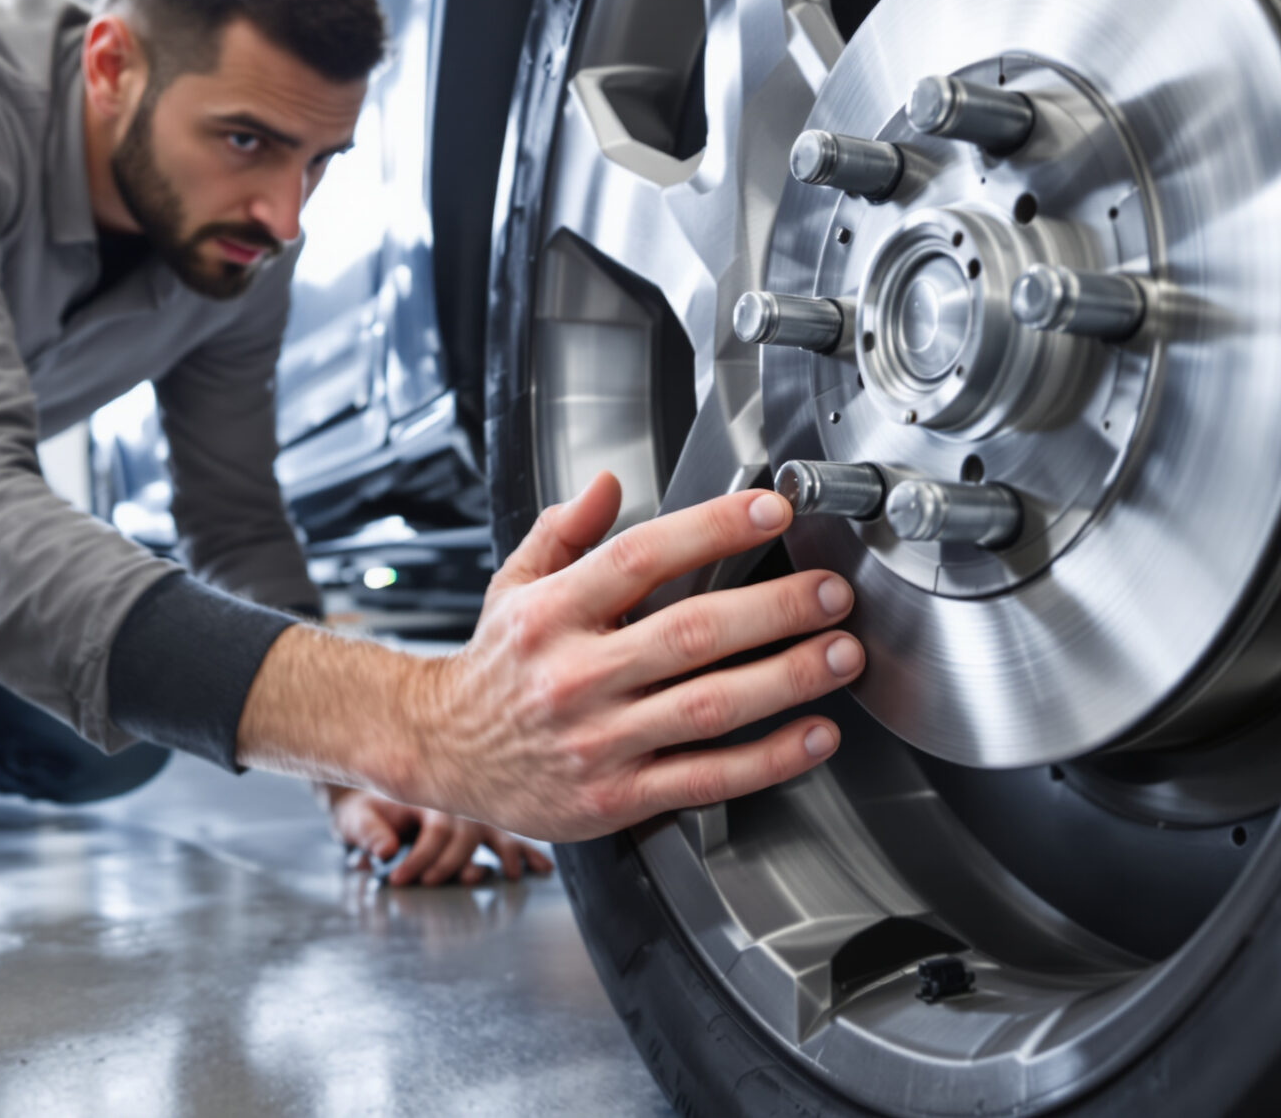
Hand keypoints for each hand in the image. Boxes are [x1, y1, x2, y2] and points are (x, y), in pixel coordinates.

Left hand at [324, 784, 553, 884]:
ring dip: (507, 854)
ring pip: (496, 831)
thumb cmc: (366, 811)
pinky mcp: (481, 829)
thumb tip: (387, 851)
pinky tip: (541, 869)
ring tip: (510, 876)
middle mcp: (456, 802)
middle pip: (468, 832)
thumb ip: (369, 833)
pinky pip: (508, 838)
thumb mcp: (356, 818)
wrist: (371, 799)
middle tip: (429, 883)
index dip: (419, 858)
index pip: (435, 829)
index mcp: (427, 795)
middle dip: (452, 862)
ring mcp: (472, 814)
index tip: (398, 880)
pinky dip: (526, 853)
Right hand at [399, 472, 865, 842]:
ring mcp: (598, 741)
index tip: (770, 508)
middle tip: (832, 591)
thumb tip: (607, 483)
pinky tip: (814, 734)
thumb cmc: (491, 669)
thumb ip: (562, 532)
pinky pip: (705, 778)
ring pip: (708, 706)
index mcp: (552, 613)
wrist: (439, 752)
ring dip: (787, 678)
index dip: (712, 528)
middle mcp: (576, 675)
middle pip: (690, 633)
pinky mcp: (616, 797)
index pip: (641, 557)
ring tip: (842, 654)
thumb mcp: (511, 585)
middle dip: (774, 609)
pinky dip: (768, 759)